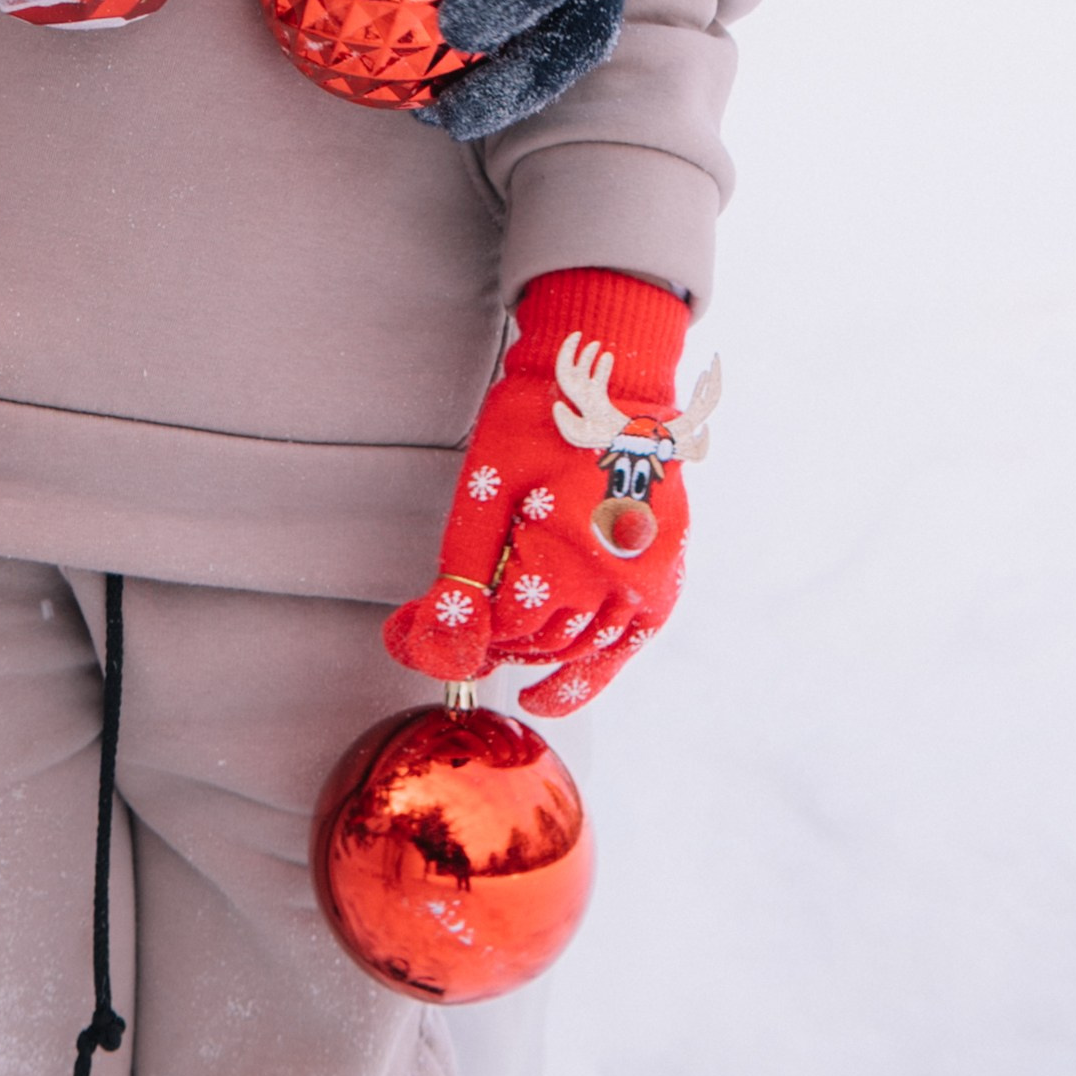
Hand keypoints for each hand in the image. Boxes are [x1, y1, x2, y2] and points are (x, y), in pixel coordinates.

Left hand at [386, 270, 715, 714]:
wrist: (613, 379)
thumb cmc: (543, 420)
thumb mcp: (486, 486)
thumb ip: (459, 568)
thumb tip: (421, 635)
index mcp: (566, 556)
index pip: (498, 629)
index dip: (453, 634)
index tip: (413, 629)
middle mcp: (613, 585)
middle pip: (533, 644)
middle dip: (487, 641)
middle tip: (451, 625)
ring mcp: (643, 590)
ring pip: (571, 652)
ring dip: (526, 654)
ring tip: (492, 640)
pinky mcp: (662, 585)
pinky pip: (620, 653)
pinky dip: (581, 681)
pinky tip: (542, 695)